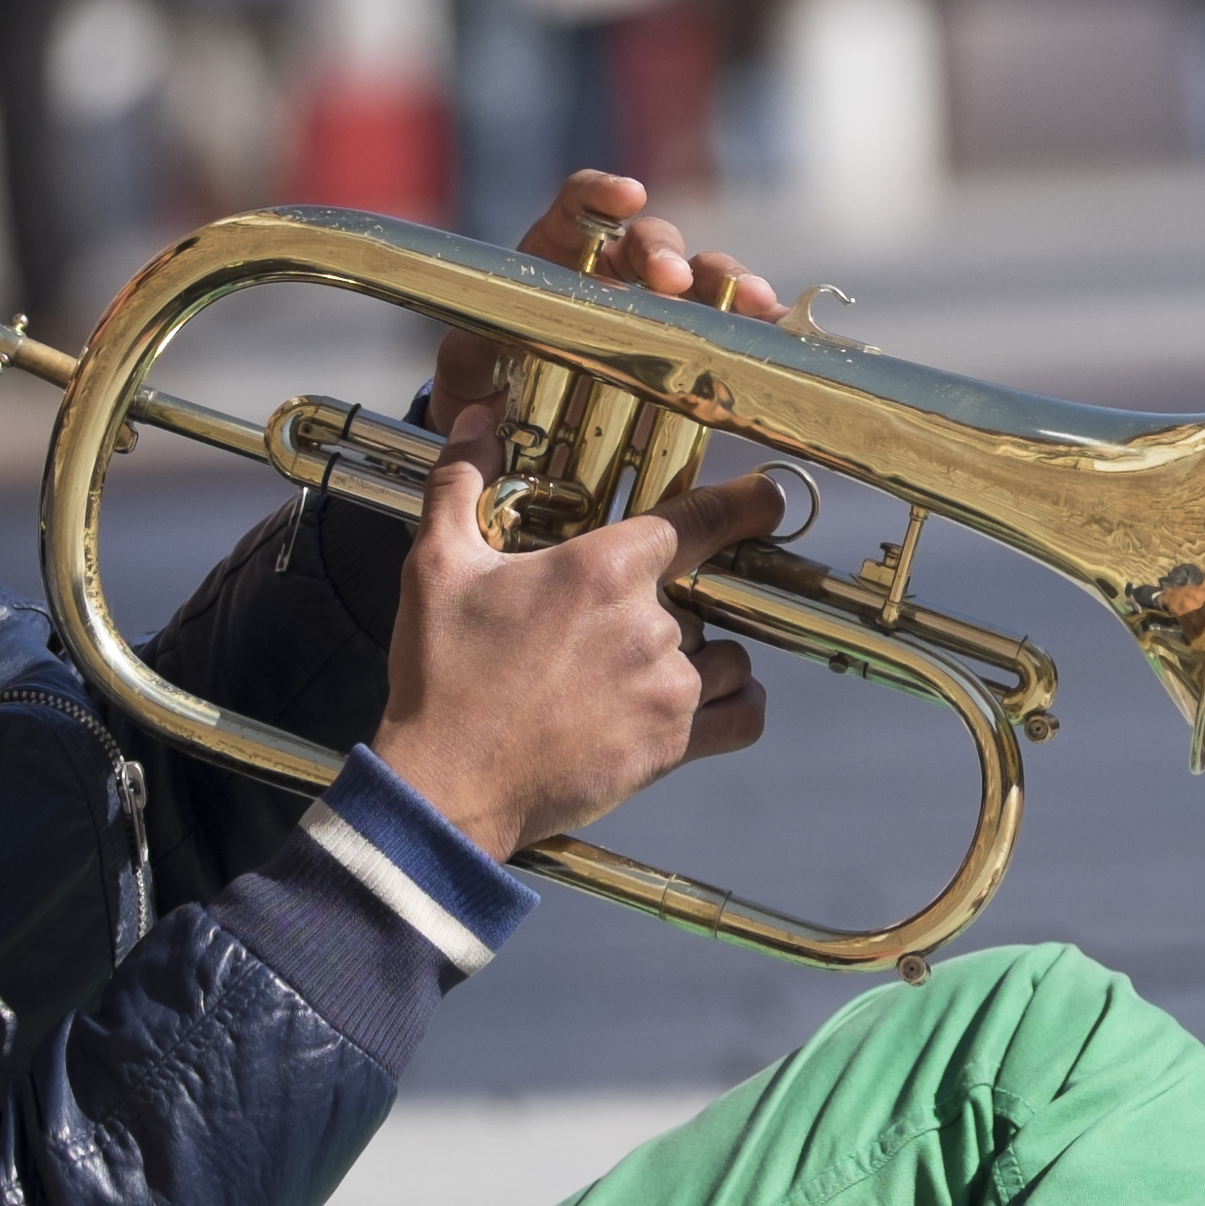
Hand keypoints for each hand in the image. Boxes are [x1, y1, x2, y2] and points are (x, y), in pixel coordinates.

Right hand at [371, 410, 783, 858]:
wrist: (447, 784)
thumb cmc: (443, 677)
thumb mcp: (436, 565)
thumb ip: (461, 483)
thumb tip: (475, 421)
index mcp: (603, 569)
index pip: (701, 520)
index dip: (744, 505)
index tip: (768, 499)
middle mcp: (649, 624)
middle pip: (699, 598)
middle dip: (667, 607)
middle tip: (611, 632)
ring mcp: (668, 687)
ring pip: (724, 654)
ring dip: (699, 656)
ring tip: (641, 669)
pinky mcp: (672, 746)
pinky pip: (743, 717)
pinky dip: (735, 706)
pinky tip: (709, 702)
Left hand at [430, 169, 787, 428]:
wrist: (513, 420)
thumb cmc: (487, 378)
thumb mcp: (467, 366)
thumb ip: (470, 358)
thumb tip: (476, 370)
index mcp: (557, 256)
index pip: (579, 207)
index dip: (601, 193)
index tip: (625, 196)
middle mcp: (612, 271)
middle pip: (649, 242)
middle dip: (666, 255)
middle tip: (676, 281)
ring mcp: (655, 306)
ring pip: (698, 278)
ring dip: (727, 283)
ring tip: (754, 301)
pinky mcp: (687, 344)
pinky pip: (724, 326)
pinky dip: (752, 325)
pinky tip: (781, 331)